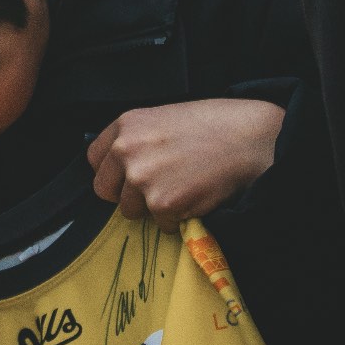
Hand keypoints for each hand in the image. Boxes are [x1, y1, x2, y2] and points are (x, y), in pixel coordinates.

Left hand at [86, 98, 284, 226]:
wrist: (250, 138)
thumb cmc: (213, 126)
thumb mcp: (162, 120)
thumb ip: (137, 140)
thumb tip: (122, 168)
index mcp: (124, 125)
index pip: (94, 160)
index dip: (114, 172)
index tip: (129, 177)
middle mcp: (125, 150)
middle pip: (105, 190)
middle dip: (128, 194)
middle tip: (157, 188)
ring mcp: (141, 178)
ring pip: (131, 211)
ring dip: (154, 208)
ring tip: (183, 189)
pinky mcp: (162, 204)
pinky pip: (160, 225)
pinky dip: (178, 220)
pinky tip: (196, 198)